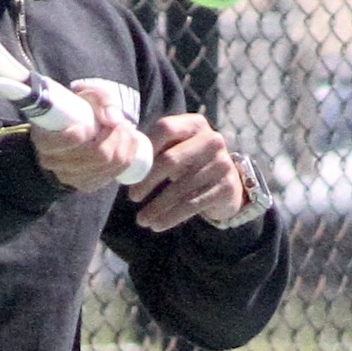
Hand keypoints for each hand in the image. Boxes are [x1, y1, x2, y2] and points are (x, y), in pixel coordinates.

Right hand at [29, 81, 149, 193]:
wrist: (69, 129)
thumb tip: (115, 119)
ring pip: (109, 165)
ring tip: (126, 128)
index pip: (70, 141)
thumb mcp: (85, 95)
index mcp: (46, 140)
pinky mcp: (86, 184)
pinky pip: (113, 174)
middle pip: (98, 155)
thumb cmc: (75, 109)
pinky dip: (127, 157)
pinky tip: (129, 143)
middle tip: (122, 121)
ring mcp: (71, 177)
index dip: (86, 134)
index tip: (92, 123)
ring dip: (125, 145)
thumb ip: (101, 100)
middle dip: (117, 136)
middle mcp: (54, 163)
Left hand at [128, 112, 244, 232]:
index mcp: (195, 124)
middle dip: (148, 181)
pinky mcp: (225, 187)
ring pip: (180, 188)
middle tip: (133, 197)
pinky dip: (171, 217)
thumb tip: (124, 164)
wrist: (228, 182)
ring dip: (157, 206)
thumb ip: (156, 149)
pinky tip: (157, 225)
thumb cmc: (191, 163)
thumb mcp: (178, 148)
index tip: (130, 169)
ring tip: (141, 220)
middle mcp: (212, 140)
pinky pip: (192, 204)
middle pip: (171, 160)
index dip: (146, 148)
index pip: (165, 129)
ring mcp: (222, 164)